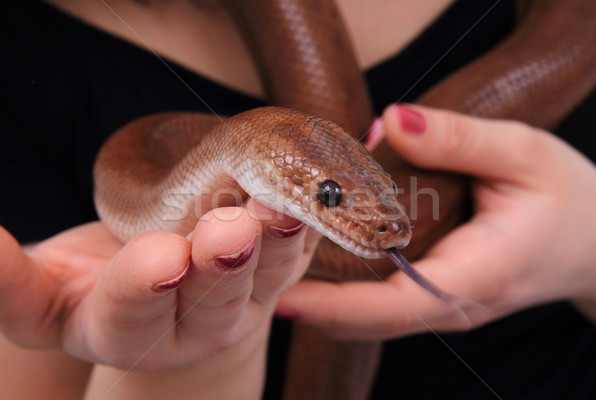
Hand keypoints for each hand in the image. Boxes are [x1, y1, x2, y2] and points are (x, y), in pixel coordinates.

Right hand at [0, 198, 312, 369]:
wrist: (164, 277)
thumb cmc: (96, 281)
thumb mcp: (46, 290)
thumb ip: (10, 281)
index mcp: (132, 333)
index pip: (134, 316)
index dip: (143, 289)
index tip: (157, 259)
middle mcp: (198, 325)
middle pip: (215, 299)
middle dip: (221, 264)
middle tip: (228, 229)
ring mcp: (248, 299)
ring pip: (269, 272)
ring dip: (278, 238)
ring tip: (282, 207)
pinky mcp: (279, 269)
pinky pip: (300, 246)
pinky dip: (309, 220)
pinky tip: (313, 192)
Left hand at [277, 104, 595, 339]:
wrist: (594, 239)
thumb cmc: (567, 197)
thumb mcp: (523, 151)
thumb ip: (458, 139)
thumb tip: (391, 120)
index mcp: (478, 273)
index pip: (397, 303)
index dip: (336, 303)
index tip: (282, 291)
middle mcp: (455, 304)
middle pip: (371, 320)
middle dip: (313, 302)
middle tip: (257, 265)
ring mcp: (444, 308)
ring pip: (372, 320)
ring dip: (321, 300)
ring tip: (272, 264)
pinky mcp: (437, 299)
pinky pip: (382, 306)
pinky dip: (343, 293)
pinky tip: (312, 263)